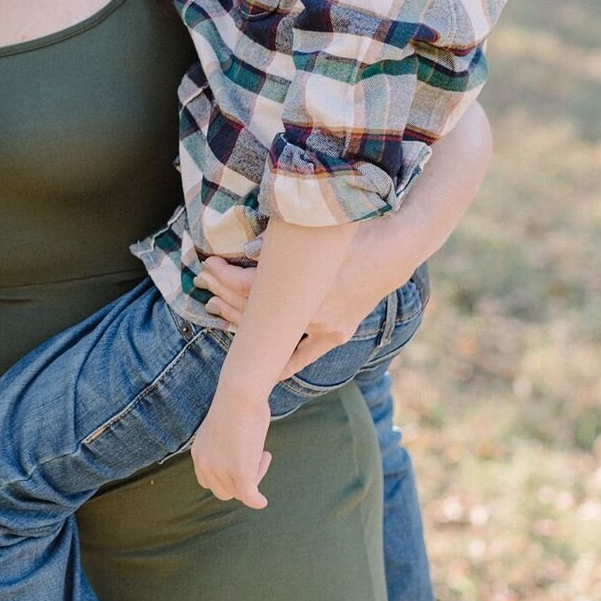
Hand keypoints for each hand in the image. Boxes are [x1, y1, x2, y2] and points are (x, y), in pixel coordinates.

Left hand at [189, 394, 271, 507]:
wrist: (240, 394)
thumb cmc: (237, 404)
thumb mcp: (221, 429)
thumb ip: (223, 446)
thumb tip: (236, 450)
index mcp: (198, 454)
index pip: (208, 481)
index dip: (226, 477)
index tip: (242, 462)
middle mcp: (205, 465)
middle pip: (223, 490)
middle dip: (241, 480)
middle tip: (257, 458)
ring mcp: (221, 470)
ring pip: (239, 492)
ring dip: (255, 477)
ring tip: (263, 454)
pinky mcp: (240, 473)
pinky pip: (249, 496)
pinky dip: (256, 501)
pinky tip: (263, 501)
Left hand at [198, 233, 390, 372]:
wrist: (393, 251)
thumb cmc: (352, 234)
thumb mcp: (314, 229)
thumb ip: (278, 243)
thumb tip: (247, 252)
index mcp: (300, 286)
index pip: (248, 285)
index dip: (223, 276)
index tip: (208, 265)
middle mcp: (309, 312)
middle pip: (255, 309)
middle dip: (226, 296)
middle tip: (207, 285)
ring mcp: (324, 327)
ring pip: (274, 332)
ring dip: (245, 321)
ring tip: (221, 310)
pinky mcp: (337, 333)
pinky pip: (305, 356)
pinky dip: (285, 363)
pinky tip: (267, 370)